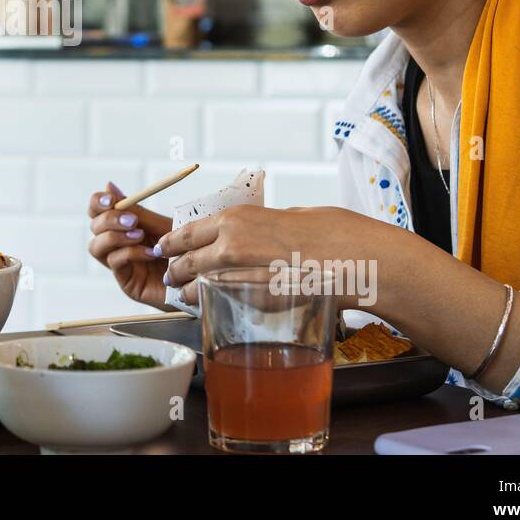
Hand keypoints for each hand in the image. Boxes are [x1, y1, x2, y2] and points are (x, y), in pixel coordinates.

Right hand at [88, 182, 174, 309]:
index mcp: (123, 227)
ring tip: (139, 235)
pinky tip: (150, 253)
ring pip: (96, 247)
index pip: (97, 211)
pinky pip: (115, 263)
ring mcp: (120, 265)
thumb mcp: (160, 224)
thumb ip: (135, 210)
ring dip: (115, 237)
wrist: (203, 274)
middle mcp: (117, 245)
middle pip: (93, 227)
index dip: (97, 203)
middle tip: (132, 220)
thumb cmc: (184, 249)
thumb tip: (108, 185)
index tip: (110, 199)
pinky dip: (130, 253)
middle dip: (109, 219)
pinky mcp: (127, 283)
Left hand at [156, 204, 391, 308]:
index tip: (164, 248)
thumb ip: (259, 226)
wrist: (354, 260)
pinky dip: (213, 303)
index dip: (172, 243)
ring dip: (188, 291)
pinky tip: (214, 304)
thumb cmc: (328, 233)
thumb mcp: (286, 215)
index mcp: (235, 219)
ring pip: (196, 287)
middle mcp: (228, 246)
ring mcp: (238, 277)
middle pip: (184, 262)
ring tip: (184, 294)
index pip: (186, 232)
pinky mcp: (253, 303)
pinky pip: (222, 303)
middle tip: (171, 275)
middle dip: (175, 270)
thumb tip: (249, 233)